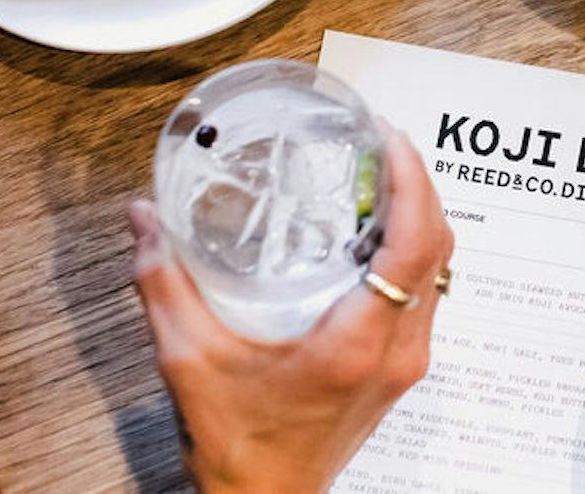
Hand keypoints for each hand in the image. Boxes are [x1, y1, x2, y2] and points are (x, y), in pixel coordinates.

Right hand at [128, 129, 454, 493]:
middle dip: (419, 184)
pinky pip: (426, 291)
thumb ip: (164, 283)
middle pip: (438, 246)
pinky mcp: (403, 367)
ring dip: (422, 215)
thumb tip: (145, 218)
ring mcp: (407, 360)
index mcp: (356, 344)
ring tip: (385, 173)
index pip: (414, 246)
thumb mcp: (189, 362)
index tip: (392, 139)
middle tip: (384, 140)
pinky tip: (377, 230)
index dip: (412, 184)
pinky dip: (413, 250)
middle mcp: (397, 350)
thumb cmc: (236, 446)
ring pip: (439, 267)